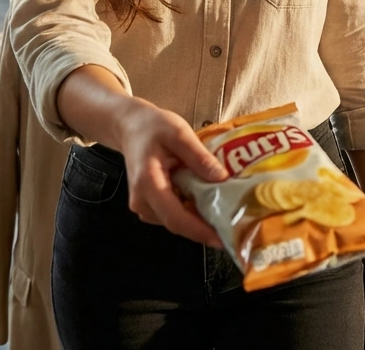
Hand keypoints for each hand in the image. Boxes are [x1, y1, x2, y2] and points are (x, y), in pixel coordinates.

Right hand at [115, 98, 227, 246]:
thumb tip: (221, 179)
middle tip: (233, 226)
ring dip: (199, 218)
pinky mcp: (149, 204)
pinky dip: (191, 210)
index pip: (175, 217)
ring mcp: (144, 205)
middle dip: (205, 227)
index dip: (199, 231)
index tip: (222, 238)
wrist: (130, 126)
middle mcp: (142, 201)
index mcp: (148, 183)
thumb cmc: (153, 127)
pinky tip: (207, 200)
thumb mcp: (180, 133)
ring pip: (176, 220)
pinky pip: (173, 212)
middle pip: (177, 223)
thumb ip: (199, 157)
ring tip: (226, 211)